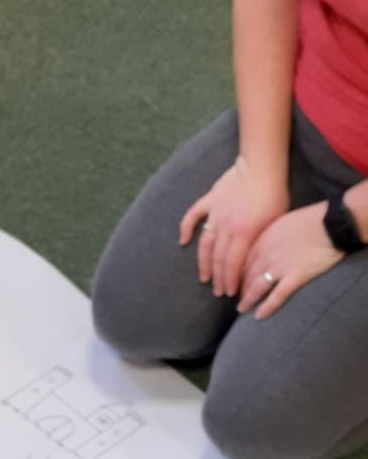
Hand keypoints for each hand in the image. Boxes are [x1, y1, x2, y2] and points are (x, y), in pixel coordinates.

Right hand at [180, 158, 289, 298]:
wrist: (262, 165)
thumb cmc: (275, 193)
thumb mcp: (275, 222)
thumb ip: (260, 242)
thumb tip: (253, 263)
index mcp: (245, 233)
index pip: (233, 264)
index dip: (230, 281)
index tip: (230, 293)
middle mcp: (227, 226)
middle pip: (219, 258)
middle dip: (219, 278)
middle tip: (218, 292)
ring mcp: (216, 213)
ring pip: (205, 244)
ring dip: (204, 263)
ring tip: (205, 277)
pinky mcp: (210, 200)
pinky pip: (193, 215)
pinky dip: (186, 228)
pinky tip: (183, 241)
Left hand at [237, 202, 343, 319]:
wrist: (331, 224)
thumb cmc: (312, 219)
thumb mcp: (283, 221)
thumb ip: (271, 235)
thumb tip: (267, 243)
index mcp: (263, 239)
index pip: (242, 260)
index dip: (236, 272)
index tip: (233, 280)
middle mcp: (267, 255)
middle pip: (246, 275)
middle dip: (238, 288)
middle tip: (234, 297)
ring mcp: (280, 267)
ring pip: (257, 288)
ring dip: (247, 300)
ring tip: (241, 308)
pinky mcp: (295, 278)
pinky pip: (276, 296)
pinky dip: (266, 307)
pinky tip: (258, 316)